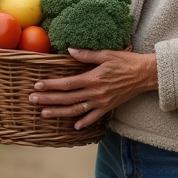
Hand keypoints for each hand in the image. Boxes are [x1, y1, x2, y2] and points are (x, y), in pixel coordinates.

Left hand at [30, 49, 157, 129]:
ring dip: (59, 112)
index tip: (37, 85)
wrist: (145, 74)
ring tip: (44, 114)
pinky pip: (94, 117)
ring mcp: (102, 102)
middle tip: (32, 100)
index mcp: (93, 78)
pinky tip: (74, 126)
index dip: (51, 85)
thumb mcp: (106, 54)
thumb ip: (87, 54)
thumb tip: (70, 51)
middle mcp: (95, 93)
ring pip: (76, 110)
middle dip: (48, 99)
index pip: (67, 84)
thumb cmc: (126, 61)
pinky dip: (84, 122)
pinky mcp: (109, 107)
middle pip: (67, 98)